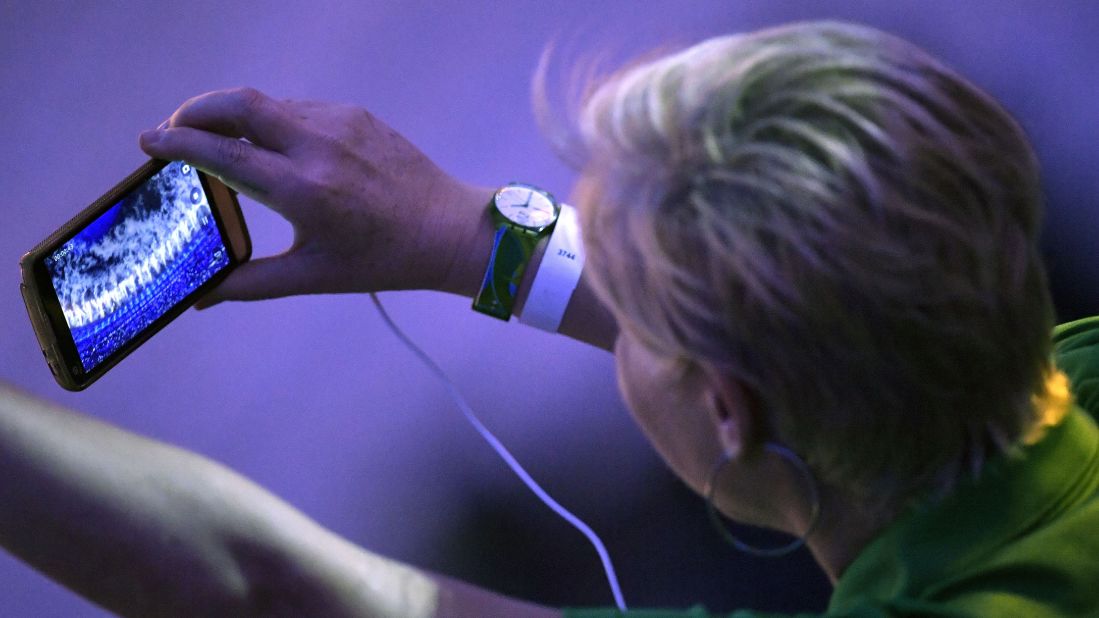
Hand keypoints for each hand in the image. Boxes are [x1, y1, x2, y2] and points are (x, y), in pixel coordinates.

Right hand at [139, 87, 491, 305]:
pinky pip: (298, 107)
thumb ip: (249, 283)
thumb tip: (200, 296)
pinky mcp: (356, 114)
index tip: (149, 143)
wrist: (447, 229)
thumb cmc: (383, 260)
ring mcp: (340, 124)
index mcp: (304, 190)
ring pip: (267, 103)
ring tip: (214, 140)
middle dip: (195, 111)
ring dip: (232, 114)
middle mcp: (319, 147)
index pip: (224, 153)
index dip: (179, 144)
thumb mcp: (313, 277)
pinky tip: (267, 144)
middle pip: (238, 104)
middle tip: (174, 132)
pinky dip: (271, 119)